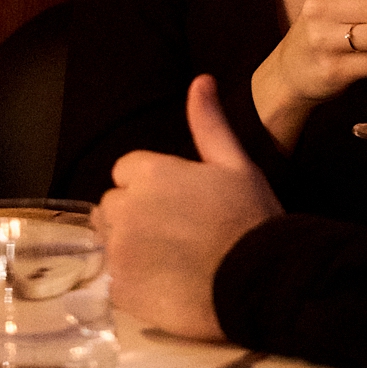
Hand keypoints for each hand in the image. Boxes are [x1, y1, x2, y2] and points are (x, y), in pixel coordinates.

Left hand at [98, 75, 282, 339]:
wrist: (259, 281)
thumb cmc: (251, 217)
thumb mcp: (236, 163)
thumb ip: (209, 124)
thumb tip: (201, 79)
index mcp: (149, 173)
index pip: (126, 170)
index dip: (151, 185)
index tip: (180, 202)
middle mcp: (124, 208)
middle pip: (112, 204)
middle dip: (134, 213)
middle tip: (175, 231)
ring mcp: (118, 250)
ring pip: (106, 240)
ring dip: (127, 244)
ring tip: (166, 259)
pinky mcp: (118, 287)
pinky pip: (110, 277)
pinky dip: (128, 279)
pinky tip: (160, 283)